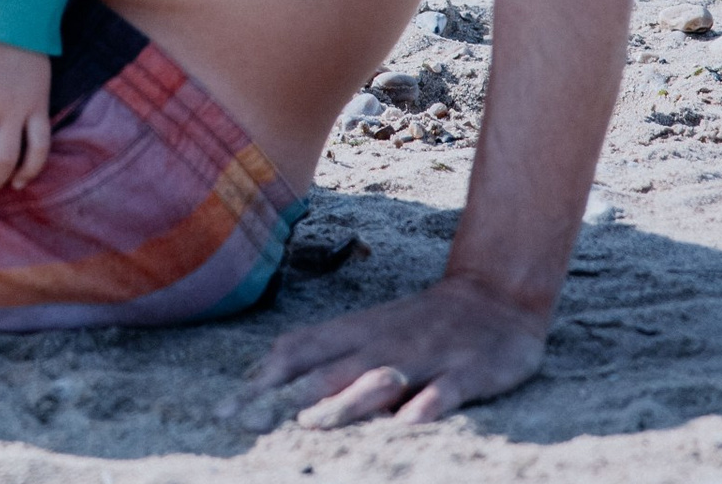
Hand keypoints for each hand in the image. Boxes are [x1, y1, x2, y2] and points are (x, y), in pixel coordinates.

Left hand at [242, 275, 548, 427]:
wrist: (494, 295)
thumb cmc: (419, 324)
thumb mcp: (367, 331)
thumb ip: (325, 355)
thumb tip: (265, 379)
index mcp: (355, 333)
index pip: (298, 351)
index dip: (261, 379)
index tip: (226, 410)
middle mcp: (382, 344)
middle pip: (327, 372)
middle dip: (285, 399)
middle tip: (247, 425)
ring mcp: (425, 357)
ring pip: (379, 381)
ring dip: (344, 404)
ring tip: (311, 427)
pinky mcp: (469, 372)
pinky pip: (446, 392)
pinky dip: (426, 407)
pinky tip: (408, 425)